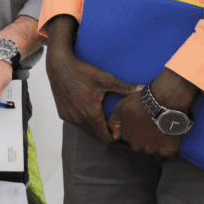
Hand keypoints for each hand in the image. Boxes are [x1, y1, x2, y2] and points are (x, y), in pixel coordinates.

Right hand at [44, 15, 139, 143]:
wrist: (59, 66)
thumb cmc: (83, 72)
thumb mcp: (106, 79)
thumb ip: (125, 87)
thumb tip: (144, 89)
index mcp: (91, 114)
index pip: (106, 137)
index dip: (115, 136)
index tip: (121, 129)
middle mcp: (79, 119)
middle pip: (97, 136)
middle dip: (106, 132)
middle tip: (115, 123)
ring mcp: (69, 117)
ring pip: (86, 130)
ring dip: (95, 127)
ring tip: (104, 117)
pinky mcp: (62, 114)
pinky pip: (76, 123)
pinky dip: (84, 120)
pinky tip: (89, 110)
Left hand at [105, 69, 198, 157]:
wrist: (162, 101)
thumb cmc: (140, 103)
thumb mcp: (120, 108)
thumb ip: (113, 122)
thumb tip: (115, 136)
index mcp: (127, 138)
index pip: (132, 139)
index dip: (139, 130)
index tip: (145, 123)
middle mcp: (138, 147)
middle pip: (143, 145)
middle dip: (148, 138)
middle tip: (154, 126)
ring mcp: (153, 149)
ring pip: (155, 149)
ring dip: (159, 143)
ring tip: (163, 129)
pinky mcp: (167, 150)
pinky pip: (169, 152)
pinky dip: (170, 145)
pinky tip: (171, 135)